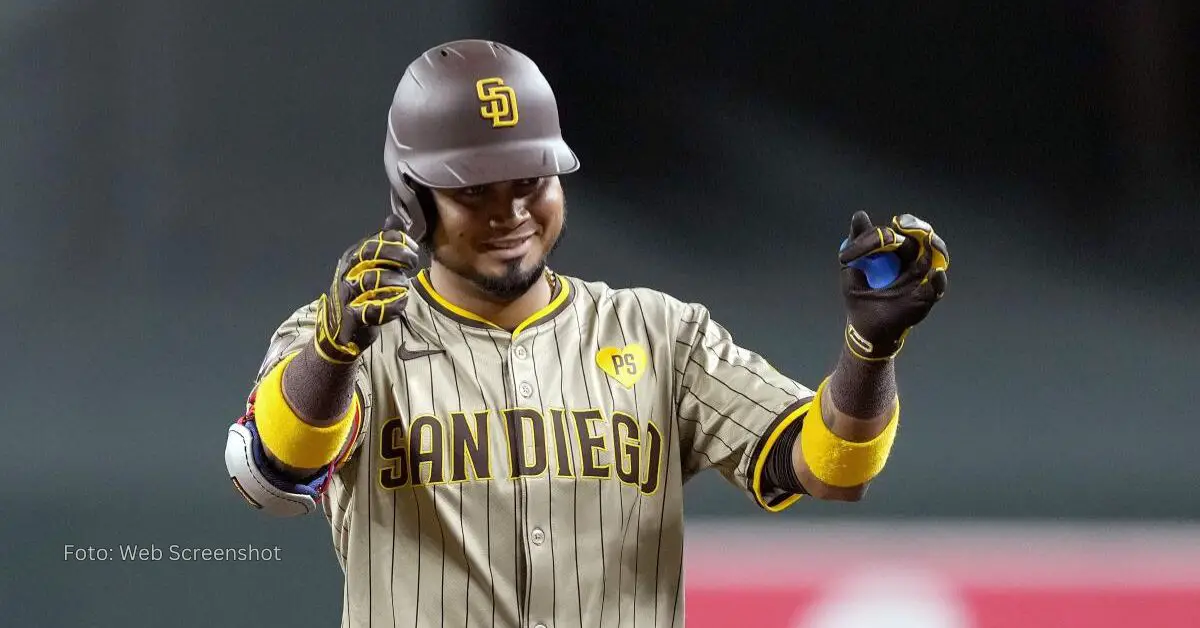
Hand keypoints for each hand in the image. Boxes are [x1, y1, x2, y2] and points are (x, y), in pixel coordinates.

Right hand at [313, 215, 419, 363]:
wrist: (339, 328)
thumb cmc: (360, 293)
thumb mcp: (371, 265)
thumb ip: (384, 243)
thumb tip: (395, 218)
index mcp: (353, 257)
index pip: (376, 240)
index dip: (398, 241)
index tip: (414, 248)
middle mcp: (348, 272)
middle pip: (372, 254)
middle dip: (398, 255)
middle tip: (412, 263)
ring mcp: (347, 295)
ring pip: (372, 280)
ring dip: (396, 283)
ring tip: (404, 287)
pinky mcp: (351, 317)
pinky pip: (372, 310)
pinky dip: (391, 307)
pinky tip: (400, 303)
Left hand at [838, 210, 949, 359]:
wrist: (866, 326)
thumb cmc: (860, 295)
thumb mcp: (852, 266)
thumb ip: (857, 242)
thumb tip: (860, 215)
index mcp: (895, 251)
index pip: (903, 230)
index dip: (902, 224)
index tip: (895, 224)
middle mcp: (912, 261)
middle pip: (923, 238)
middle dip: (917, 228)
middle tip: (904, 225)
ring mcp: (921, 277)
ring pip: (936, 256)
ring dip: (935, 246)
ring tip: (929, 240)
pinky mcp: (925, 296)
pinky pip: (936, 287)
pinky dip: (938, 281)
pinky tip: (935, 273)